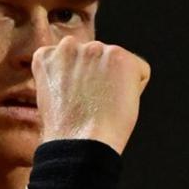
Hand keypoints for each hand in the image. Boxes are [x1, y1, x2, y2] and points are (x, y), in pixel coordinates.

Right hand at [32, 36, 150, 154]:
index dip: (80, 85)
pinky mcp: (119, 56)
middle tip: (91, 106)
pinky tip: (117, 103)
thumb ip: (65, 76)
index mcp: (47, 56)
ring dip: (117, 83)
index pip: (75, 61)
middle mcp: (68, 45)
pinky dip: (136, 90)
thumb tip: (87, 72)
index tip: (76, 102)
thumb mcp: (52, 96)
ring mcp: (94, 49)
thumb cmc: (68, 131)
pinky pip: (141, 71)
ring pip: (118, 64)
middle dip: (100, 79)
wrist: (81, 143)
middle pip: (98, 59)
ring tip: (103, 105)